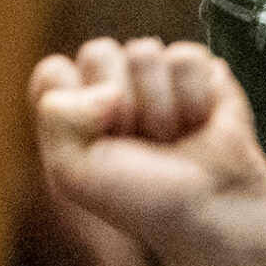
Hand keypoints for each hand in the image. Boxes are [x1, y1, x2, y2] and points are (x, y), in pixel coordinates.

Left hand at [29, 40, 265, 265]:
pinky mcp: (201, 70)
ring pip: (145, 53)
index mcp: (74, 108)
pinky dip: (196, 99)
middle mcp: (113, 85)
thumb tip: (108, 88)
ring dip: (163, 108)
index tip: (100, 147)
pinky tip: (202, 125)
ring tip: (175, 139)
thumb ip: (56, 118)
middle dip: (123, 105)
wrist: (211, 213)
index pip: (54, 72)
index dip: (75, 106)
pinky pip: (187, 58)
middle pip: (99, 52)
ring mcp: (158, 75)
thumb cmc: (142, 201)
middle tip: (143, 146)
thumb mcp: (72, 172)